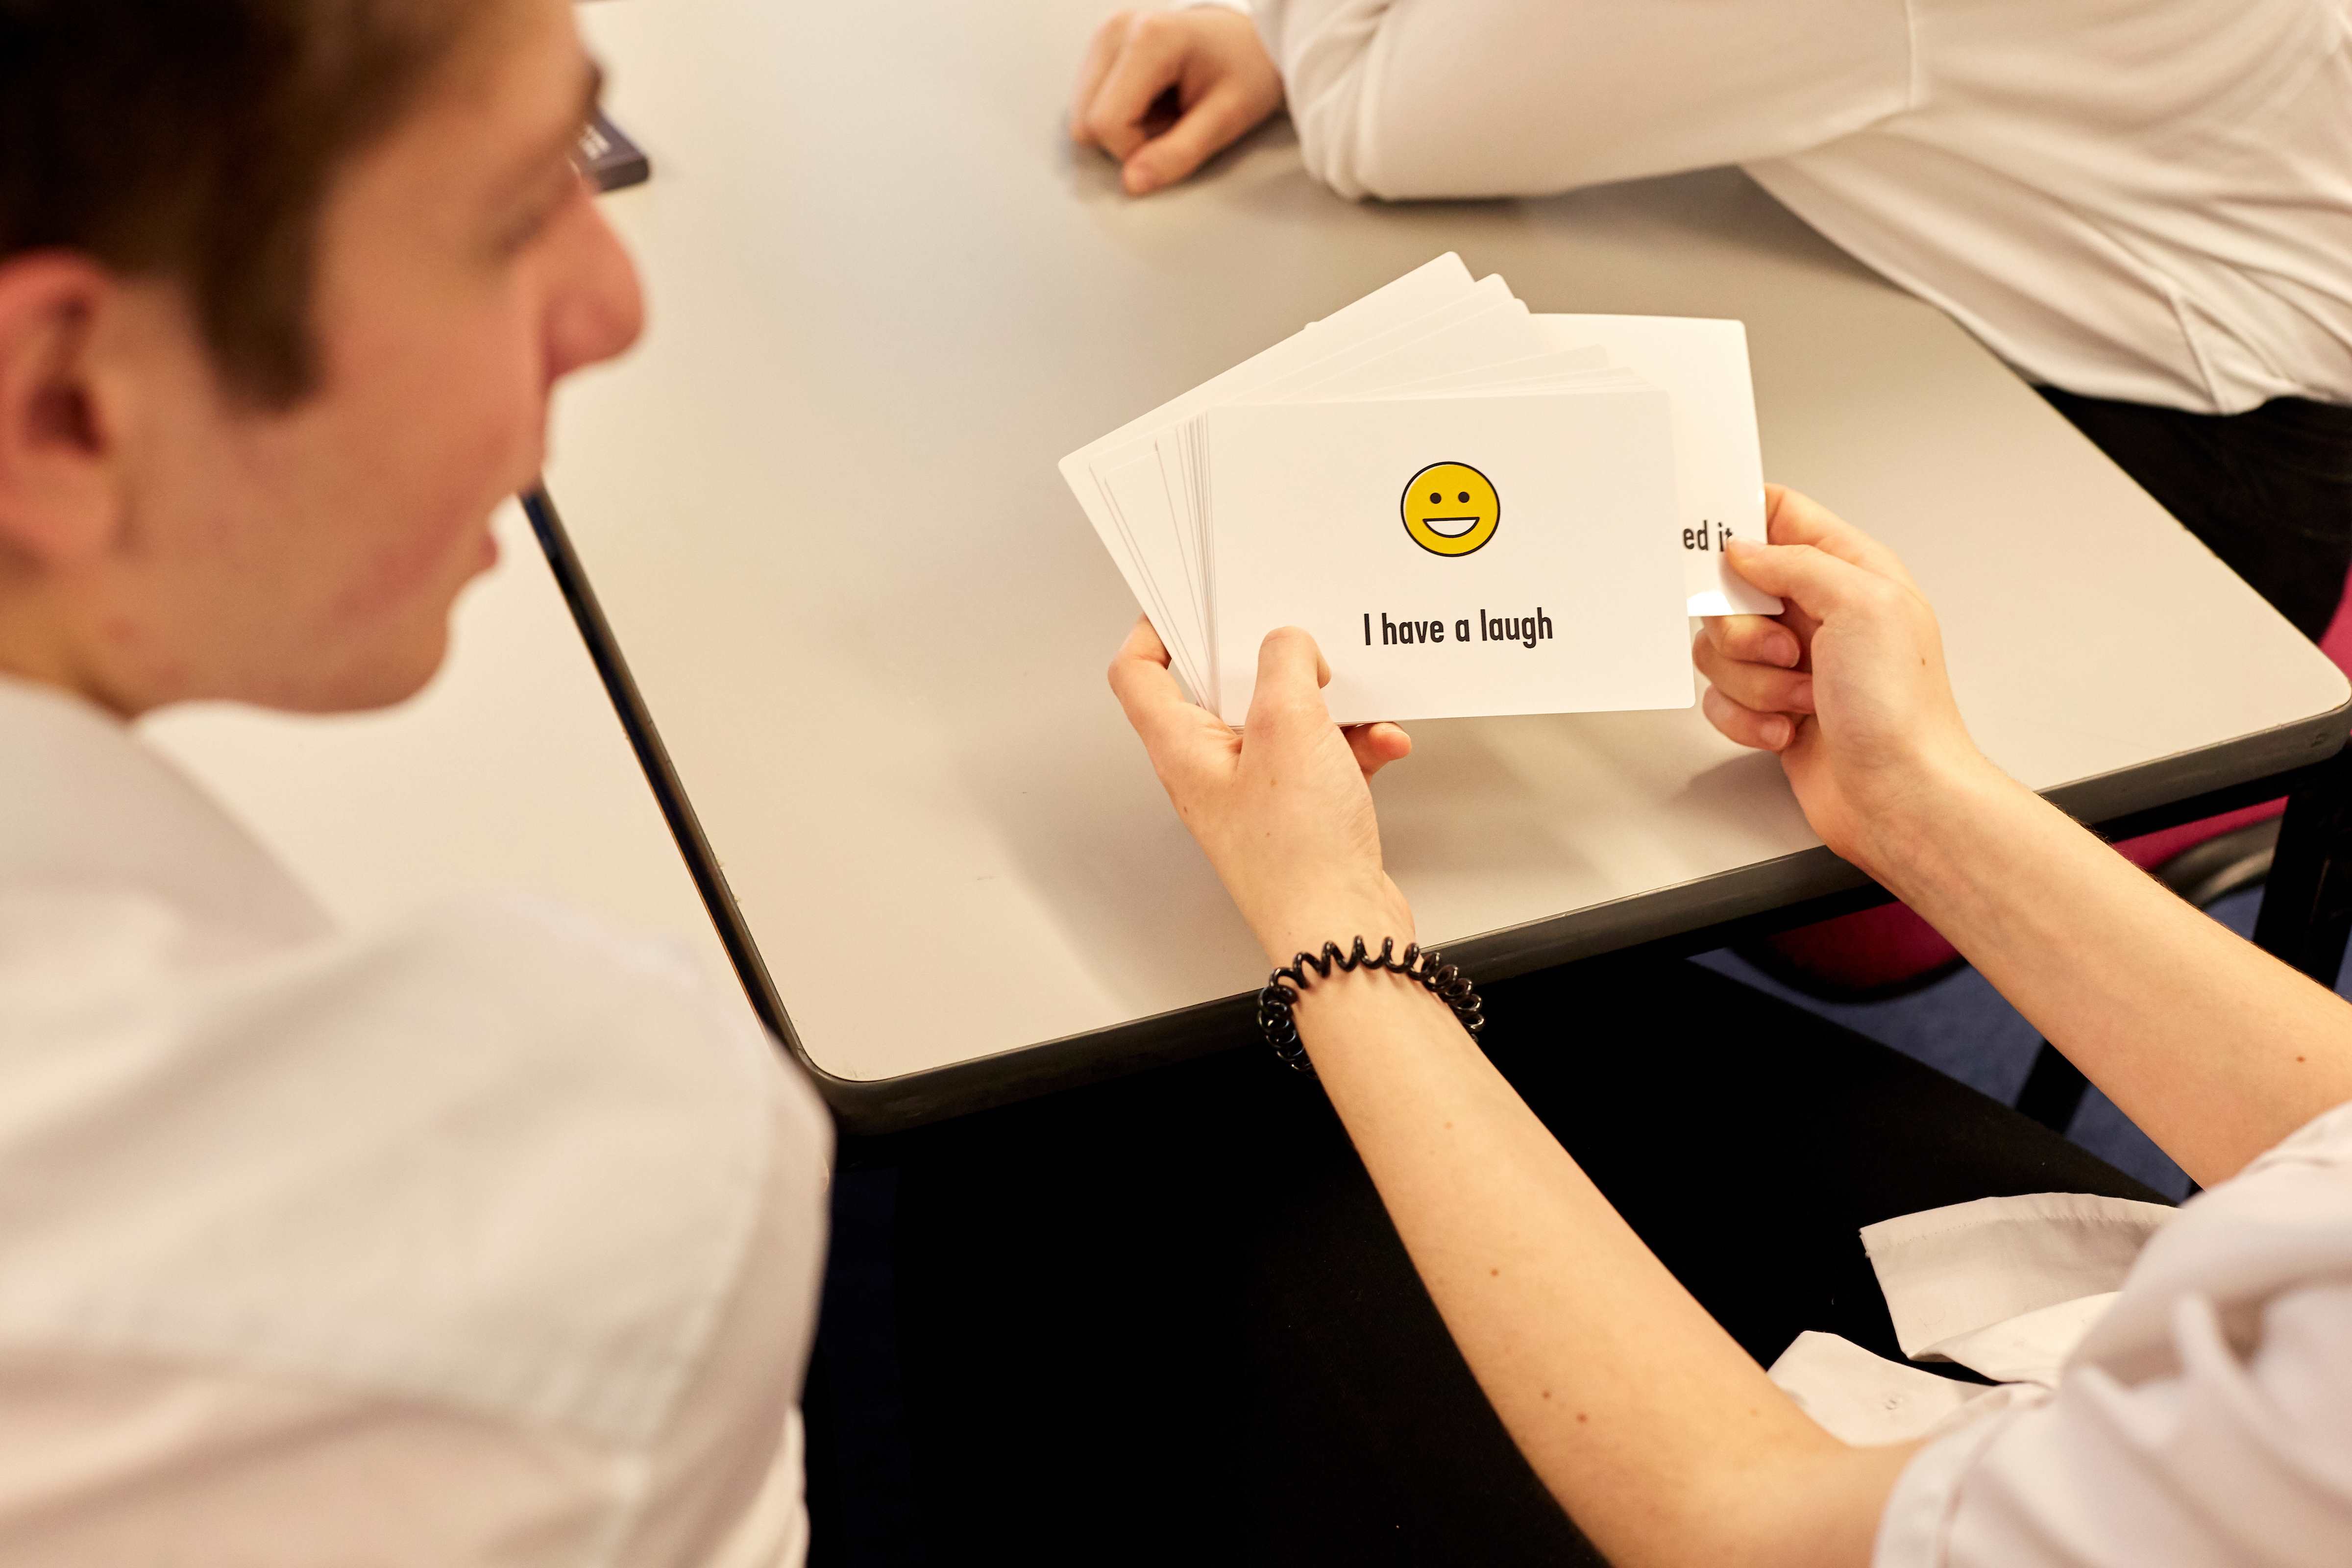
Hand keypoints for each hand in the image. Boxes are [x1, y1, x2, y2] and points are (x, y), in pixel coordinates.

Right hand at [1069, 9, 1283, 196]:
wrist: (1250, 38)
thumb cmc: (1247, 70)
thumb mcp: (1226, 119)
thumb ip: (1179, 153)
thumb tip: (1131, 184)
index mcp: (1148, 38)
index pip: (1106, 123)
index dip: (1135, 151)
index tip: (1176, 138)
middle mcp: (1116, 31)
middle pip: (1086, 123)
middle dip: (1126, 140)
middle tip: (1172, 122)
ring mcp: (1104, 38)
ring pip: (1082, 117)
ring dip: (1122, 128)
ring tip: (1164, 108)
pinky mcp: (1100, 49)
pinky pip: (1089, 104)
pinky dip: (1119, 114)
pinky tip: (1151, 100)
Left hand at [1110, 617, 1414, 963]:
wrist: (1342, 932)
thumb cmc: (1298, 853)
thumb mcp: (1290, 724)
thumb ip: (1285, 663)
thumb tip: (1288, 643)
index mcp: (1182, 748)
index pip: (1138, 673)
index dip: (1158, 629)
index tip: (1194, 602)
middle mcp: (1210, 771)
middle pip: (1223, 689)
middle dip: (1272, 662)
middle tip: (1300, 641)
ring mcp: (1254, 793)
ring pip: (1285, 722)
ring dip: (1330, 708)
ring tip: (1359, 707)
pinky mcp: (1299, 812)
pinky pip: (1323, 757)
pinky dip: (1354, 745)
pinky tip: (1382, 745)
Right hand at [1695, 486, 1990, 877]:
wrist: (1900, 796)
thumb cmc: (1902, 710)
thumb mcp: (1861, 603)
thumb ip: (1795, 561)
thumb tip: (1742, 549)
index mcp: (1850, 571)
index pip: (1780, 513)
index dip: (1739, 521)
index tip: (1717, 547)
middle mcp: (1819, 612)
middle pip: (1732, 589)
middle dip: (1743, 629)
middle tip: (1785, 650)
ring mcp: (1794, 662)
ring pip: (1721, 650)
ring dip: (1753, 681)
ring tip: (1801, 697)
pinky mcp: (1771, 707)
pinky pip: (1721, 698)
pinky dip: (1747, 718)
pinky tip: (1789, 727)